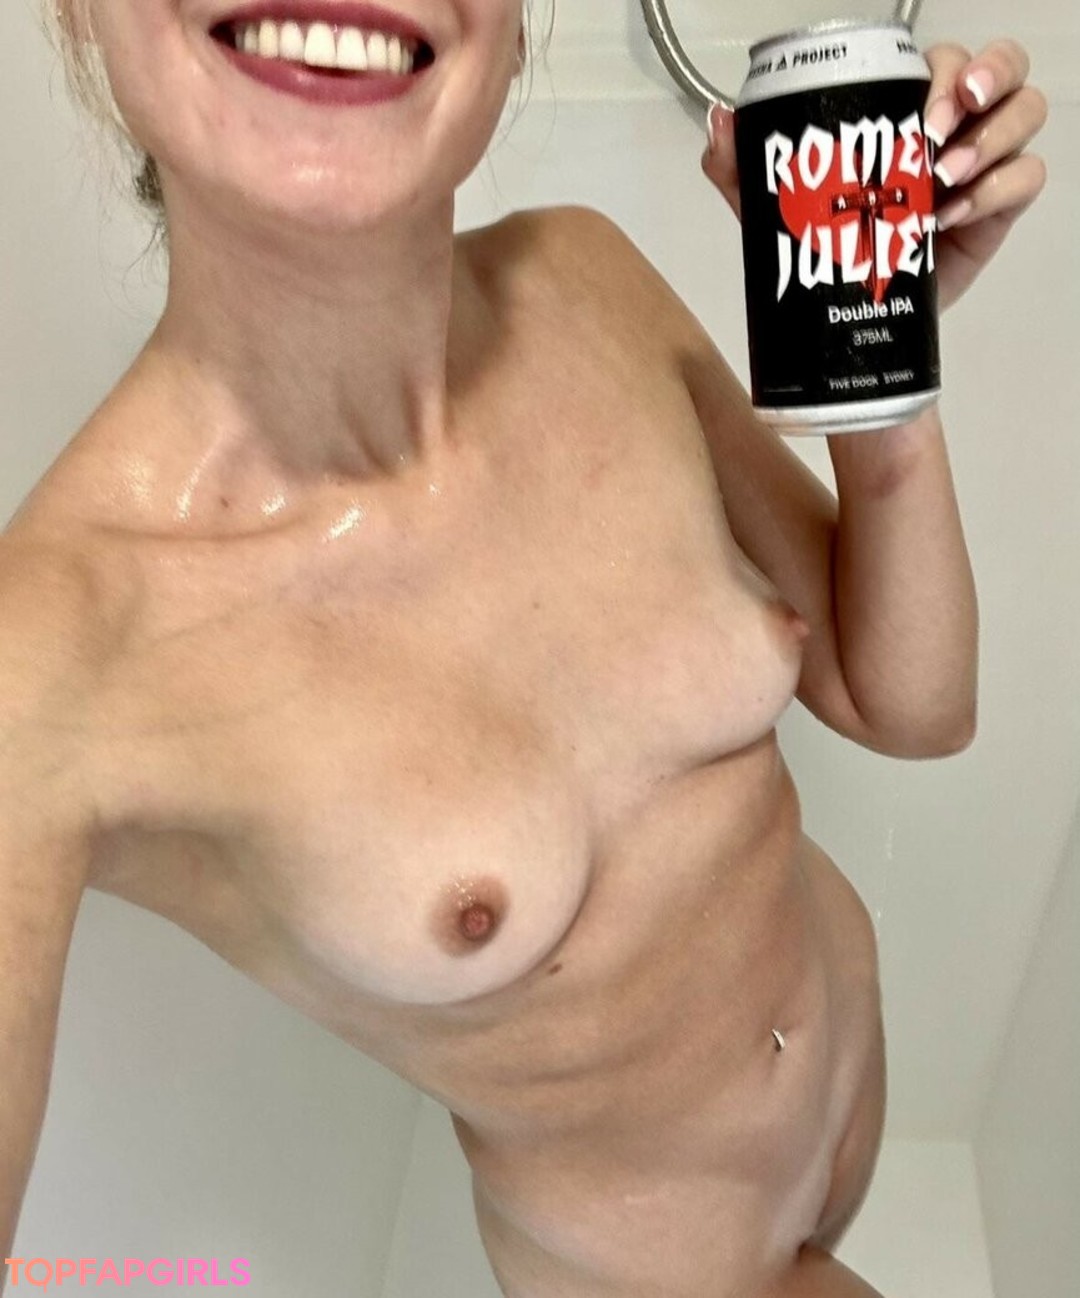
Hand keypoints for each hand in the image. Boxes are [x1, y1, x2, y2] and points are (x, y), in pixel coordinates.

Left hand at [702, 38, 1048, 311]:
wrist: (855, 322)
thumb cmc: (826, 254)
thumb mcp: (777, 211)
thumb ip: (743, 169)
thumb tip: (722, 122)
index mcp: (907, 112)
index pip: (942, 62)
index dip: (944, 68)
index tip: (919, 104)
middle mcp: (952, 129)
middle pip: (999, 71)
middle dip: (980, 83)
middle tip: (937, 130)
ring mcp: (981, 164)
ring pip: (1023, 113)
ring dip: (992, 136)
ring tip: (943, 176)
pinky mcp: (999, 208)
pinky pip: (1026, 177)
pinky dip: (997, 188)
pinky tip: (952, 213)